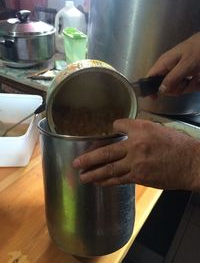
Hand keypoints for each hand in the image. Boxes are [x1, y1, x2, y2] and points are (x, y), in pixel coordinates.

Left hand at [73, 119, 199, 190]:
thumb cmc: (178, 145)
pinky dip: (107, 181)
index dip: (112, 128)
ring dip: (93, 173)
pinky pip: (119, 179)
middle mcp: (135, 145)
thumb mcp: (158, 128)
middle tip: (76, 163)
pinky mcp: (139, 177)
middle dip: (88, 158)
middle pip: (106, 152)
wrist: (191, 163)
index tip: (108, 132)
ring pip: (109, 169)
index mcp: (141, 129)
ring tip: (82, 176)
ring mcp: (136, 163)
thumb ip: (140, 129)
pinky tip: (99, 182)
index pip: (118, 125)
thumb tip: (124, 131)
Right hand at [147, 33, 199, 95]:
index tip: (155, 98)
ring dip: (188, 86)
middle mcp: (168, 68)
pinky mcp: (186, 74)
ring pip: (177, 88)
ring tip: (196, 77)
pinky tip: (198, 77)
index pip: (149, 78)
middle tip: (186, 82)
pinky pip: (186, 85)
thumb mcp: (185, 65)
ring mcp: (177, 72)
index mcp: (163, 63)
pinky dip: (193, 84)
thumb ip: (172, 79)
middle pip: (165, 87)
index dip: (150, 89)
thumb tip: (161, 90)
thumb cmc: (198, 49)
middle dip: (176, 88)